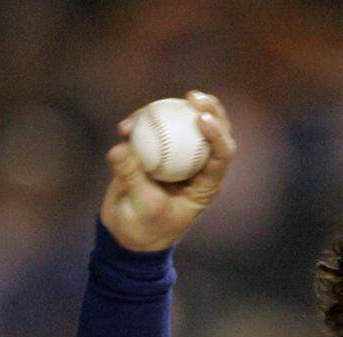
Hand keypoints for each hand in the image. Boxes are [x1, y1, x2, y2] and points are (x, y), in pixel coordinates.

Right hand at [99, 90, 235, 251]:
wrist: (127, 235)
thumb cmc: (145, 229)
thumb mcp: (144, 207)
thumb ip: (134, 177)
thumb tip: (121, 148)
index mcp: (207, 183)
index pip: (222, 154)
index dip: (218, 133)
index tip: (201, 118)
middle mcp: (195, 166)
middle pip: (210, 132)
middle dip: (208, 109)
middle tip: (192, 96)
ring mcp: (175, 158)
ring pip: (181, 126)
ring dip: (169, 112)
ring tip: (149, 109)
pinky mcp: (153, 154)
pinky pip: (151, 132)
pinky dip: (140, 125)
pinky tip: (126, 125)